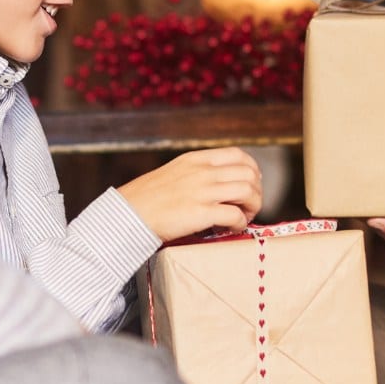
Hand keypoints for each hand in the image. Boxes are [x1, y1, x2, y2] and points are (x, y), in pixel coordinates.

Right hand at [118, 148, 261, 240]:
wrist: (127, 215)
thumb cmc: (147, 199)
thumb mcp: (174, 173)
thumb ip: (197, 173)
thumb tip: (221, 184)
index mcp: (196, 159)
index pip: (239, 155)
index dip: (252, 171)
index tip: (250, 185)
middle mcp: (202, 172)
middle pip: (249, 174)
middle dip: (256, 192)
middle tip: (248, 206)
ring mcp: (202, 191)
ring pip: (248, 192)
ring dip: (252, 207)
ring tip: (243, 217)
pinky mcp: (200, 213)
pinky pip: (235, 215)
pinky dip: (240, 223)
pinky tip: (232, 228)